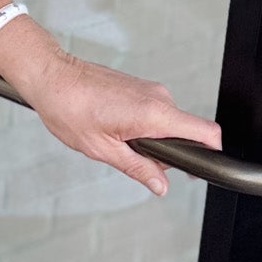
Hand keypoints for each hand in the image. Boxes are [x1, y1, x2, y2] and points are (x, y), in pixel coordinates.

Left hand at [0, 18, 220, 196]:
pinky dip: (141, 124)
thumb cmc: (68, 107)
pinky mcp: (139, 85)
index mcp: (154, 113)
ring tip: (113, 137)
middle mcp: (158, 97)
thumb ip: (138, 168)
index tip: (197, 169)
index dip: (211, 154)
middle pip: (185, 132)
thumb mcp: (102, 149)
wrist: (50, 76)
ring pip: (167, 123)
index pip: (206, 132)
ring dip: (149, 138)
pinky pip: (153, 111)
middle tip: (130, 155)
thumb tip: (160, 185)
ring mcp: (149, 88)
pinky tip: (112, 125)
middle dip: (166, 152)